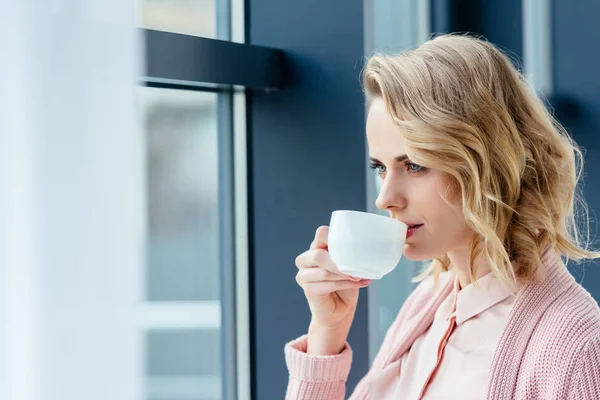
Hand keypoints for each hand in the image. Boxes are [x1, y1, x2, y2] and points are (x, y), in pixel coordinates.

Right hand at [295, 226, 370, 352]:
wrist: (340, 311)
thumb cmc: (345, 285)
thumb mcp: (348, 266)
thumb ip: (349, 255)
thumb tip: (365, 249)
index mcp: (316, 248)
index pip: (321, 233)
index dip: (335, 237)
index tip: (353, 246)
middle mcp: (305, 260)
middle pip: (318, 255)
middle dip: (340, 262)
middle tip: (357, 269)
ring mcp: (303, 275)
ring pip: (324, 272)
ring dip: (345, 275)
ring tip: (360, 277)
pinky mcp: (308, 290)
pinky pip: (327, 285)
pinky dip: (345, 284)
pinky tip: (358, 284)